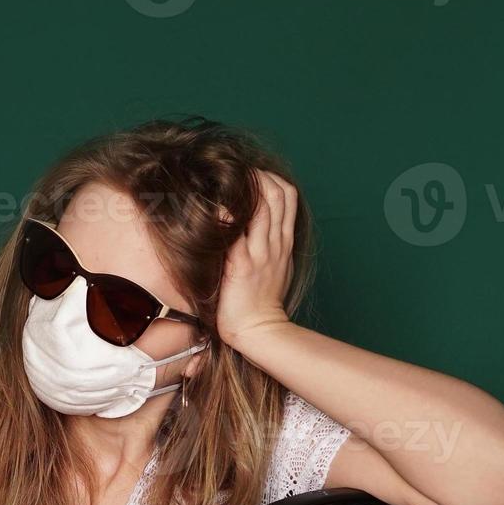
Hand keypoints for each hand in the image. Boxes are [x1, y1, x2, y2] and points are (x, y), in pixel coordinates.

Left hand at [215, 169, 297, 349]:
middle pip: (276, 192)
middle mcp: (275, 242)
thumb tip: (253, 227)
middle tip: (234, 173)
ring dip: (245, 188)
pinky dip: (228, 216)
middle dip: (256, 175)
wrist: (260, 331)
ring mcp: (261, 252)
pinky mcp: (243, 265)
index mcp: (283, 241)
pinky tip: (216, 209)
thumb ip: (267, 245)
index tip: (250, 175)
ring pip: (263, 205)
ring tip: (225, 183)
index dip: (269, 177)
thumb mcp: (273, 266)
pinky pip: (238, 233)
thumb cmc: (261, 301)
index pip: (287, 194)